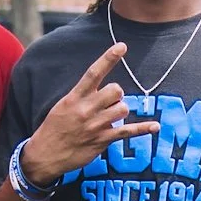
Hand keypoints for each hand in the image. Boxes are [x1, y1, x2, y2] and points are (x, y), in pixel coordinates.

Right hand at [20, 43, 157, 185]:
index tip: (122, 46)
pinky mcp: (102, 140)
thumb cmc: (55, 128)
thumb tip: (106, 91)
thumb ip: (83, 96)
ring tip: (108, 118)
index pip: (94, 73)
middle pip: (116, 90)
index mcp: (75, 97)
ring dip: (119, 111)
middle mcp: (86, 109)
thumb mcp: (63, 105)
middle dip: (116, 95)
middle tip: (107, 104)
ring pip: (122, 108)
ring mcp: (95, 125)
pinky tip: (155, 126)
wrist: (45, 154)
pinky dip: (143, 129)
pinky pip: (128, 131)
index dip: (109, 58)